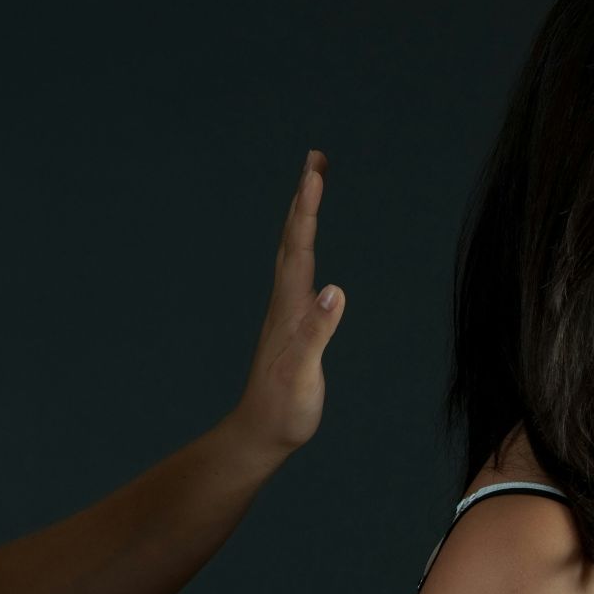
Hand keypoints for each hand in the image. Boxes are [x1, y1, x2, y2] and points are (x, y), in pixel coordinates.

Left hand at [226, 149, 344, 457]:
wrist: (260, 434)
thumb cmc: (284, 410)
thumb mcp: (303, 375)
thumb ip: (317, 333)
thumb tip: (334, 291)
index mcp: (290, 308)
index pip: (300, 246)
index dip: (308, 207)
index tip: (315, 170)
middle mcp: (285, 302)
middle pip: (293, 237)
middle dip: (305, 196)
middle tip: (316, 158)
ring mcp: (286, 311)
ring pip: (293, 250)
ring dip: (302, 215)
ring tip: (312, 187)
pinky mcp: (290, 323)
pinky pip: (298, 270)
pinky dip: (304, 245)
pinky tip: (307, 246)